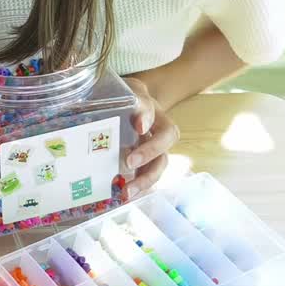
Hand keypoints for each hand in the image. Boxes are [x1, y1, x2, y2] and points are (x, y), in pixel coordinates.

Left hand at [122, 77, 178, 193]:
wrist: (121, 96)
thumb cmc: (122, 93)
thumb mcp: (126, 89)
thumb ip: (133, 100)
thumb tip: (141, 124)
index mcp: (155, 115)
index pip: (162, 125)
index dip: (152, 131)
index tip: (139, 129)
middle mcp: (157, 133)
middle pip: (163, 151)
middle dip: (148, 162)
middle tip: (129, 165)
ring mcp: (149, 147)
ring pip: (156, 166)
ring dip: (144, 181)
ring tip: (127, 193)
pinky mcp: (139, 159)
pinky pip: (143, 174)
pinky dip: (135, 186)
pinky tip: (121, 196)